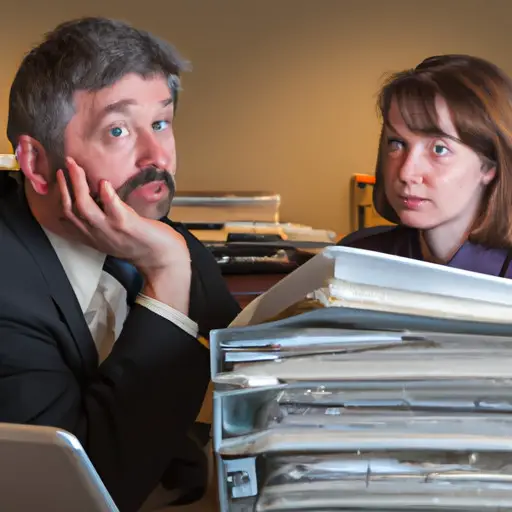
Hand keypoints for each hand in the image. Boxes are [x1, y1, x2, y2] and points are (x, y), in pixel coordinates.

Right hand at [57, 157, 189, 276]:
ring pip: (85, 208)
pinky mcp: (128, 226)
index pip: (67, 217)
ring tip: (76, 167)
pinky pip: (113, 210)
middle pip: (72, 210)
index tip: (59, 177)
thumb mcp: (114, 234)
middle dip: (64, 185)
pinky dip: (107, 197)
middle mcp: (97, 235)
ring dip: (78, 185)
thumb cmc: (141, 243)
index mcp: (93, 236)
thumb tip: (99, 194)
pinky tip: (104, 183)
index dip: (60, 196)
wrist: (162, 259)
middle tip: (66, 164)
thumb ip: (104, 218)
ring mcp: (111, 230)